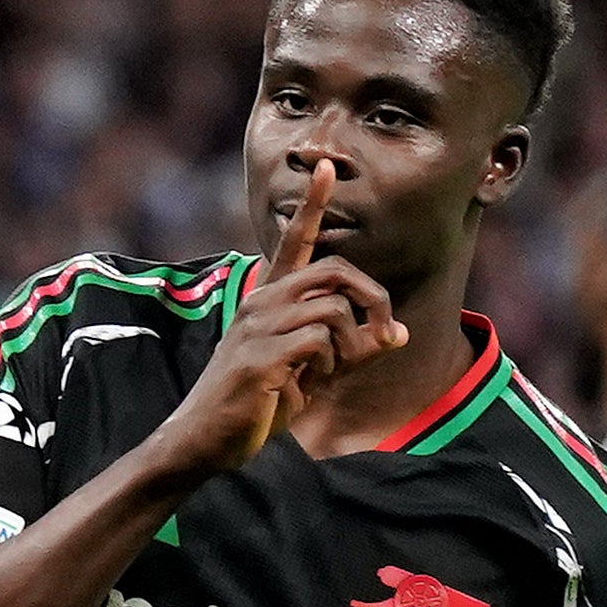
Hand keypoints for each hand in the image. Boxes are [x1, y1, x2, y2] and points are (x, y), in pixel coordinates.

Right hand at [148, 159, 407, 479]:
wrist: (208, 440)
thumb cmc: (259, 404)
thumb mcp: (314, 372)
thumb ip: (354, 349)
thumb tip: (399, 334)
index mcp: (270, 298)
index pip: (294, 241)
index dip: (313, 204)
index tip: (327, 167)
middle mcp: (262, 301)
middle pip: (336, 271)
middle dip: (373, 300)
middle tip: (383, 335)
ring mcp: (259, 326)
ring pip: (334, 309)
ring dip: (351, 346)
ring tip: (331, 372)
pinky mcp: (260, 355)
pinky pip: (321, 341)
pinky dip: (331, 364)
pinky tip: (308, 384)